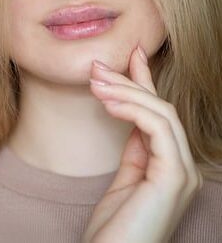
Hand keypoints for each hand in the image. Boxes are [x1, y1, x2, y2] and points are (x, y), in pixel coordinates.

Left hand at [82, 44, 203, 242]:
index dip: (147, 81)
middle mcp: (183, 168)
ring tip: (95, 81)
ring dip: (126, 91)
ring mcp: (182, 174)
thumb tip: (126, 109)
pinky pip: (158, 129)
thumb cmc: (114, 228)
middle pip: (161, 109)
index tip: (131, 54)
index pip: (160, 114)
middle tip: (97, 66)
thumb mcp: (124, 178)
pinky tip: (107, 102)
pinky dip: (132, 109)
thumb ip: (133, 147)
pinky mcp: (174, 178)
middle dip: (129, 81)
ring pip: (161, 113)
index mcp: (171, 166)